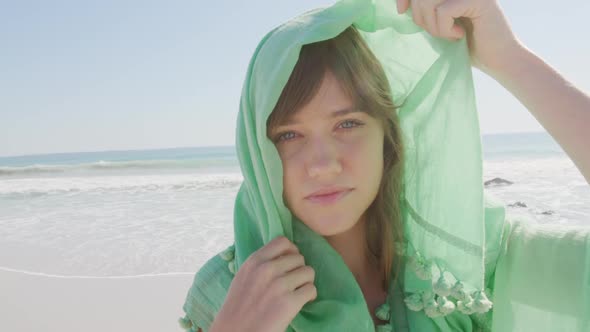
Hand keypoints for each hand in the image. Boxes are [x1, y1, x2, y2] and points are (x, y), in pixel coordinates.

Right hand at [210, 236, 316, 331]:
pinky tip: (301, 302)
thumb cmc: (238, 307)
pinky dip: (309, 296)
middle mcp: (267, 269)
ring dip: (305, 282)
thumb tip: (284, 255)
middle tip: (293, 283)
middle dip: (298, 270)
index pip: (283, 242)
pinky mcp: (289, 302)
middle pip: (299, 258)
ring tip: (297, 291)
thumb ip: (261, 264)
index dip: (291, 251)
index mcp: (254, 260)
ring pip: (308, 272)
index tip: (290, 263)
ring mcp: (279, 285)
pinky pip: (311, 289)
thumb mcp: (244, 276)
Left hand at [396, 0, 521, 73]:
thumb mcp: (439, 27)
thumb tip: (401, 6)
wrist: (499, 61)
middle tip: (436, 33)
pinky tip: (458, 35)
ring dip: (432, 24)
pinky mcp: (479, 0)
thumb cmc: (469, 47)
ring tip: (447, 35)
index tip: (401, 11)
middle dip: (420, 16)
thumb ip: (425, 13)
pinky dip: (444, 28)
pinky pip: (443, 10)